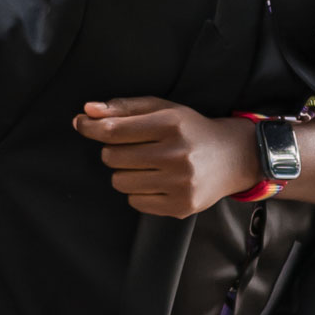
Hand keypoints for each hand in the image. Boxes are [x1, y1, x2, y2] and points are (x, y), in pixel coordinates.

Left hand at [72, 97, 260, 217]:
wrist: (234, 156)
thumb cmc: (192, 129)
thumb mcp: (164, 109)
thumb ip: (125, 108)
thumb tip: (87, 111)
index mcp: (171, 124)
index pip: (114, 130)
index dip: (91, 127)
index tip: (81, 123)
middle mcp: (176, 154)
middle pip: (113, 157)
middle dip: (115, 151)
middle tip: (133, 147)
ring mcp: (180, 183)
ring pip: (120, 182)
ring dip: (125, 172)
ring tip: (147, 164)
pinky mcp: (181, 206)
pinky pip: (135, 202)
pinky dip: (138, 192)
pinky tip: (157, 180)